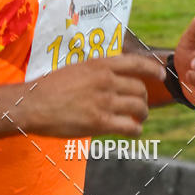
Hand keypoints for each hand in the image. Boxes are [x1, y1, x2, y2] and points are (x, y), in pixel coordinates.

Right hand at [23, 54, 165, 137]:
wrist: (32, 104)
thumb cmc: (49, 88)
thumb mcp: (76, 69)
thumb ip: (96, 72)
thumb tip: (114, 79)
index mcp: (99, 64)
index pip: (136, 64)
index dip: (153, 69)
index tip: (162, 76)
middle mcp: (105, 80)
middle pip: (139, 89)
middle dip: (142, 99)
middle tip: (139, 106)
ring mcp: (104, 101)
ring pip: (138, 108)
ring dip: (142, 115)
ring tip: (138, 119)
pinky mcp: (100, 122)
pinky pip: (130, 126)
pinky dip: (135, 130)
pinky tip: (132, 131)